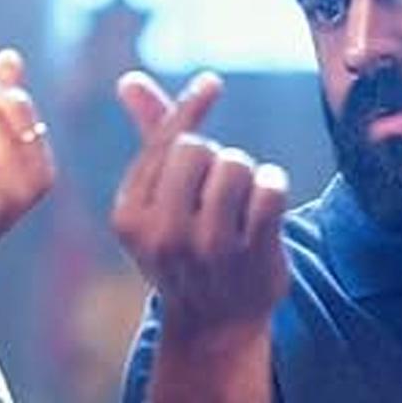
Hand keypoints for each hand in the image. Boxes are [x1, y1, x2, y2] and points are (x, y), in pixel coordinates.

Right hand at [111, 70, 289, 339]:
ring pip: (236, 165)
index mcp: (128, 217)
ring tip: (237, 204)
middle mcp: (162, 235)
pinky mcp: (252, 256)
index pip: (164, 143)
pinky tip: (264, 211)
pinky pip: (271, 187)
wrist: (213, 324)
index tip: (212, 83)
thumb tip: (128, 79)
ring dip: (245, 174)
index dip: (190, 108)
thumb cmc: (183, 245)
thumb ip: (149, 136)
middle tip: (213, 190)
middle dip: (213, 158)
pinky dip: (273, 186)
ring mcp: (208, 249)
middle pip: (198, 149)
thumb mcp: (154, 199)